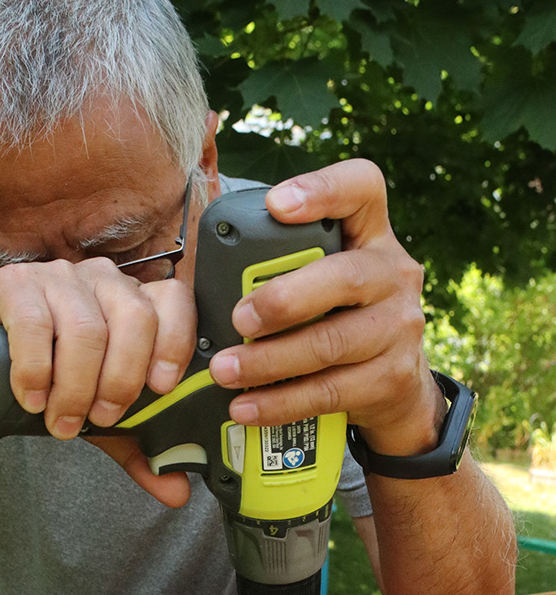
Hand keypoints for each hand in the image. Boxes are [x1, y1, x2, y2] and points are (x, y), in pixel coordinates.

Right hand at [0, 256, 196, 438]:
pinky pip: (34, 325)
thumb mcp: (98, 411)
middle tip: (101, 418)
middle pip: (134, 319)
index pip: (173, 303)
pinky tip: (31, 397)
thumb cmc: (49, 374)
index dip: (174, 343)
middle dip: (121, 379)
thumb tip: (176, 490)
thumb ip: (138, 446)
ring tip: (61, 419)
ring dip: (76, 385)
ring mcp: (59, 278)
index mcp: (132, 303)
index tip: (161, 388)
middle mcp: (102, 282)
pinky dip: (35, 371)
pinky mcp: (15, 284)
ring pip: (85, 328)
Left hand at [209, 159, 444, 457]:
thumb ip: (282, 266)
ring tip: (225, 371)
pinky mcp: (392, 378)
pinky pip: (328, 392)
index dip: (323, 190)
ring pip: (331, 343)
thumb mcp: (323, 279)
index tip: (277, 205)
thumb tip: (195, 282)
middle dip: (283, 299)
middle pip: (344, 277)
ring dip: (268, 361)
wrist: (395, 387)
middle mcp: (393, 274)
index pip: (362, 188)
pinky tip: (246, 407)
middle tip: (237, 318)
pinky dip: (280, 402)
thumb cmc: (337, 319)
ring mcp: (399, 328)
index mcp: (371, 236)